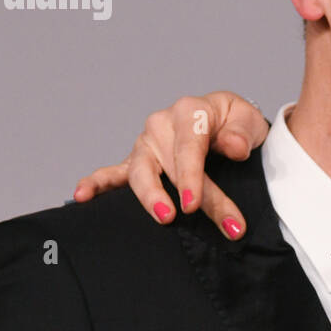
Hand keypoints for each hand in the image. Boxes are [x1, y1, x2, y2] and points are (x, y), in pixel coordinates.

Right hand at [72, 91, 270, 239]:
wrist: (229, 125)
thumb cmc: (237, 124)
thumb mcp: (249, 121)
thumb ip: (242, 133)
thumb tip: (234, 147)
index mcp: (190, 111)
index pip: (190, 146)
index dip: (192, 176)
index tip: (195, 204)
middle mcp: (162, 125)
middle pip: (170, 166)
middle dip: (188, 196)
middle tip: (198, 219)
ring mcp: (146, 144)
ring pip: (141, 172)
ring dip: (149, 196)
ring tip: (163, 217)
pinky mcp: (136, 162)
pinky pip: (112, 173)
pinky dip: (96, 184)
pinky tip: (81, 196)